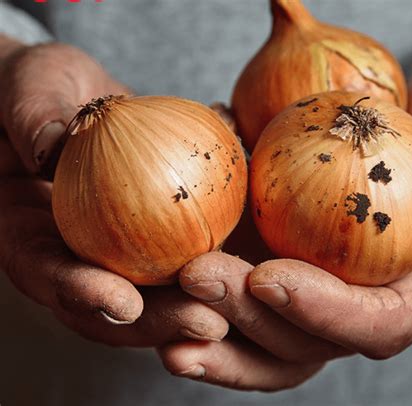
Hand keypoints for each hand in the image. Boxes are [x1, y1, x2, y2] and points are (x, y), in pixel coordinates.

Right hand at [0, 37, 227, 346]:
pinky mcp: (160, 230)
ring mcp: (120, 246)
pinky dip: (219, 254)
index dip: (83, 294)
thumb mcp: (28, 89)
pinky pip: (188, 246)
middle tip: (205, 322)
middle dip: (158, 320)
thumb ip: (33, 115)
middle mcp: (77, 251)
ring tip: (240, 304)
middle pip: (112, 303)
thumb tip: (49, 145)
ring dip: (198, 302)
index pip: (49, 273)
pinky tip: (253, 246)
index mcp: (30, 231)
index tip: (122, 302)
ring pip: (157, 290)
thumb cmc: (38, 90)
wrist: (75, 98)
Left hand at [159, 53, 411, 390]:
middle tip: (198, 276)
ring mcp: (310, 296)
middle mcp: (356, 304)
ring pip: (264, 344)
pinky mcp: (274, 275)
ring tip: (164, 323)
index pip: (377, 323)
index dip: (327, 313)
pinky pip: (237, 308)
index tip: (273, 280)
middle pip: (305, 342)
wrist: (401, 134)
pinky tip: (159, 297)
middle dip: (249, 318)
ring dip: (213, 338)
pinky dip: (200, 312)